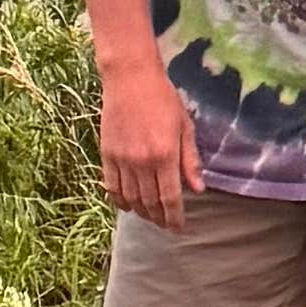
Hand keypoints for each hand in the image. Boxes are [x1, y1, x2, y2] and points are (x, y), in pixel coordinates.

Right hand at [94, 47, 199, 226]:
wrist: (130, 78)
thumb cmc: (163, 99)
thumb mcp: (184, 127)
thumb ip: (190, 160)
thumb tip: (198, 189)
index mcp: (165, 155)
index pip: (170, 198)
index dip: (174, 217)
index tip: (178, 228)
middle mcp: (142, 162)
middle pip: (149, 202)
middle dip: (159, 218)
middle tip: (165, 224)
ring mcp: (122, 160)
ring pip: (130, 198)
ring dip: (140, 212)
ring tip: (149, 216)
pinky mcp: (107, 154)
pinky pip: (111, 187)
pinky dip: (119, 200)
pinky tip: (127, 205)